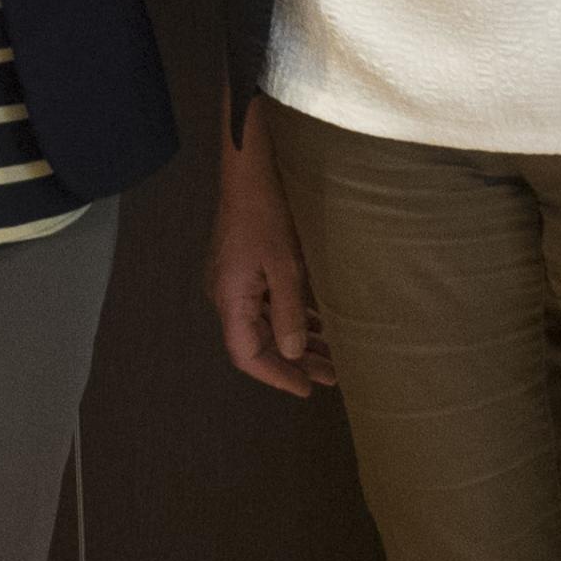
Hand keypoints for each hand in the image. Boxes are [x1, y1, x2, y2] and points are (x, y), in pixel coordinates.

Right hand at [207, 105, 333, 396]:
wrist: (249, 171)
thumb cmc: (266, 214)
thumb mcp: (285, 265)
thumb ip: (290, 312)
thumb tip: (293, 354)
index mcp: (230, 299)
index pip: (247, 354)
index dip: (277, 376)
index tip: (307, 389)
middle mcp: (227, 295)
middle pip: (258, 342)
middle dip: (295, 361)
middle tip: (332, 376)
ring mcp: (235, 282)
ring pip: (266, 324)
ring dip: (297, 340)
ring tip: (332, 355)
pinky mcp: (245, 269)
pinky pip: (268, 304)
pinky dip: (292, 317)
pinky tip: (320, 323)